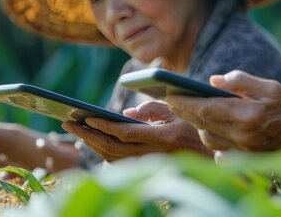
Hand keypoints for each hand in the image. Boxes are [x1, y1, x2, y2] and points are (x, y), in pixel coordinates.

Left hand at [62, 101, 211, 161]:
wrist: (212, 159)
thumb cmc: (195, 130)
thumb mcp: (179, 113)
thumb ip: (152, 110)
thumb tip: (126, 113)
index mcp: (166, 137)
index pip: (126, 133)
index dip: (104, 125)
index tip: (85, 116)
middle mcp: (157, 154)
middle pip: (113, 148)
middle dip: (88, 135)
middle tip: (69, 122)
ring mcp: (152, 165)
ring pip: (113, 159)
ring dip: (92, 145)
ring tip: (77, 129)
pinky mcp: (148, 171)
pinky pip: (120, 164)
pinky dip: (103, 152)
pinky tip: (94, 141)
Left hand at [165, 70, 280, 151]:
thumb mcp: (271, 87)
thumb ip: (242, 81)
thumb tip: (214, 80)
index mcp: (247, 115)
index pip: (205, 109)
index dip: (184, 102)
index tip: (169, 94)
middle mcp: (242, 135)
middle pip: (202, 124)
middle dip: (185, 112)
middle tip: (172, 100)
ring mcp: (243, 150)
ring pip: (209, 139)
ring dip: (198, 125)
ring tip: (193, 111)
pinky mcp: (246, 158)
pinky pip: (220, 151)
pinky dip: (213, 140)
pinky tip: (214, 129)